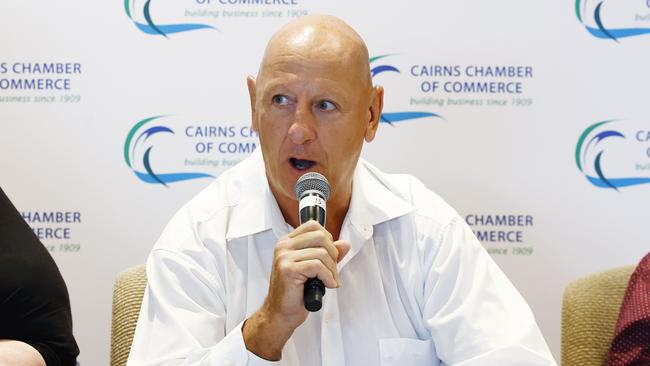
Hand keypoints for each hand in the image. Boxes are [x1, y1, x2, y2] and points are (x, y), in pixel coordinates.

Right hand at [242, 220, 349, 359]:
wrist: (280, 313)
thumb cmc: (295, 292)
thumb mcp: (314, 269)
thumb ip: (328, 254)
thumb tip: (345, 244)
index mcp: (287, 242)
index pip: (313, 225)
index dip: (328, 239)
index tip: (330, 256)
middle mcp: (283, 246)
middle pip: (320, 236)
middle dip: (333, 254)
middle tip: (332, 271)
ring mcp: (284, 257)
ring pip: (321, 253)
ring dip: (332, 270)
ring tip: (330, 281)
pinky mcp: (288, 270)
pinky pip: (317, 266)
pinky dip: (328, 277)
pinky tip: (327, 285)